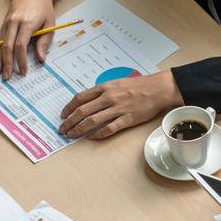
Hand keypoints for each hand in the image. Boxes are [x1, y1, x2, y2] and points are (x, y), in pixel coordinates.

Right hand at [0, 0, 57, 79]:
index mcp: (27, 23)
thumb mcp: (50, 24)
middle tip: (6, 77)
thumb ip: (44, 41)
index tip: (23, 72)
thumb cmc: (43, 8)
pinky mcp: (3, 23)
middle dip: (6, 63)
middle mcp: (14, 22)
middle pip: (7, 45)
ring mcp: (6, 22)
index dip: (21, 60)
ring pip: (0, 43)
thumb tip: (41, 59)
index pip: (21, 45)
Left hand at [57, 71, 181, 139]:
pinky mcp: (127, 119)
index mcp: (105, 88)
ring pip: (92, 121)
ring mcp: (118, 109)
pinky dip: (98, 134)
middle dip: (69, 121)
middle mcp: (109, 98)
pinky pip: (109, 128)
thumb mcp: (117, 83)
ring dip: (79, 129)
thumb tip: (88, 100)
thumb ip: (103, 91)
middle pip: (82, 111)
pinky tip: (91, 138)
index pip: (80, 98)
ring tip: (72, 135)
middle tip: (62, 129)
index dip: (68, 108)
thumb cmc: (138, 85)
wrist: (158, 89)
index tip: (63, 115)